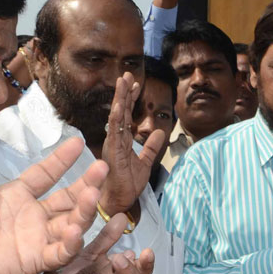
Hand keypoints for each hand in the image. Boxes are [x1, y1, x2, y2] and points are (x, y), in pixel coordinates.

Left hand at [0, 119, 108, 273]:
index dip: (61, 160)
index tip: (78, 142)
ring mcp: (37, 239)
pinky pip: (60, 252)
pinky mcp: (35, 261)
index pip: (45, 175)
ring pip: (72, 223)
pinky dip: (71, 243)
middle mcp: (32, 216)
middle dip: (87, 183)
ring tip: (93, 194)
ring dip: (85, 210)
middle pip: (69, 198)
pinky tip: (75, 230)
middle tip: (103, 167)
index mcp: (15, 197)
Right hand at [97, 73, 164, 217]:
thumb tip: (160, 132)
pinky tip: (120, 104)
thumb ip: (151, 147)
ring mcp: (113, 143)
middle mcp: (116, 138)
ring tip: (122, 81)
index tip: (136, 83)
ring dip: (120, 98)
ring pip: (116, 116)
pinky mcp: (112, 150)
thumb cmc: (128, 183)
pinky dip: (117, 117)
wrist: (120, 199)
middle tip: (127, 74)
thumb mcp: (146, 162)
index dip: (131, 98)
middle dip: (124, 92)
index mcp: (123, 140)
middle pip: (121, 110)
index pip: (127, 115)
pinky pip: (114, 131)